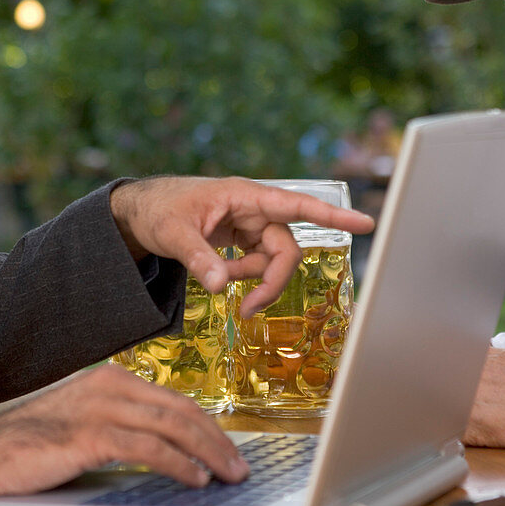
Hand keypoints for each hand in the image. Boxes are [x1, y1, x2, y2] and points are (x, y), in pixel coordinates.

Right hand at [0, 365, 248, 496]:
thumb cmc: (30, 446)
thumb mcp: (84, 426)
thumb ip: (121, 428)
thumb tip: (168, 453)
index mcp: (112, 380)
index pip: (175, 401)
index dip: (208, 427)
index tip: (227, 449)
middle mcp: (111, 386)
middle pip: (182, 410)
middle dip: (217, 440)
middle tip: (239, 465)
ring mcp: (101, 408)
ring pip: (173, 426)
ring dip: (208, 453)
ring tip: (228, 474)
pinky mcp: (90, 435)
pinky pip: (149, 448)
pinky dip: (178, 464)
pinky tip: (194, 479)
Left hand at [109, 176, 374, 315]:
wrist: (141, 212)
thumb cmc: (158, 209)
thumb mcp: (173, 233)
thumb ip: (197, 259)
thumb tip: (217, 286)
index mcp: (245, 196)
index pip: (297, 205)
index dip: (332, 215)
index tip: (364, 223)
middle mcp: (255, 209)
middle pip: (286, 248)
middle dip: (271, 280)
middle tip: (248, 309)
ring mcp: (251, 224)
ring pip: (273, 259)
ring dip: (252, 279)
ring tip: (215, 280)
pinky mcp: (244, 238)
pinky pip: (258, 262)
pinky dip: (243, 276)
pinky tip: (218, 274)